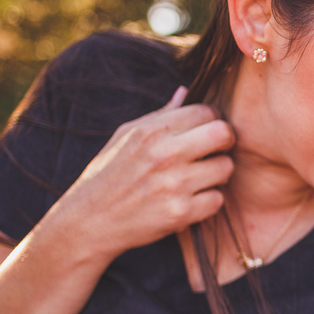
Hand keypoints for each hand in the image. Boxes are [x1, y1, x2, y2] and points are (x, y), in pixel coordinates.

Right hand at [52, 86, 234, 262]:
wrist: (88, 221)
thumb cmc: (108, 175)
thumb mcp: (125, 137)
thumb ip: (159, 115)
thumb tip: (185, 91)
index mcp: (150, 131)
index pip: (206, 112)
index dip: (211, 121)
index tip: (205, 133)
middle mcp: (164, 154)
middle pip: (223, 134)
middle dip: (225, 142)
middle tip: (215, 152)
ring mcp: (174, 184)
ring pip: (226, 168)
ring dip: (218, 174)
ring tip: (199, 178)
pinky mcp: (180, 213)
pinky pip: (218, 200)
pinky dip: (208, 202)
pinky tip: (191, 200)